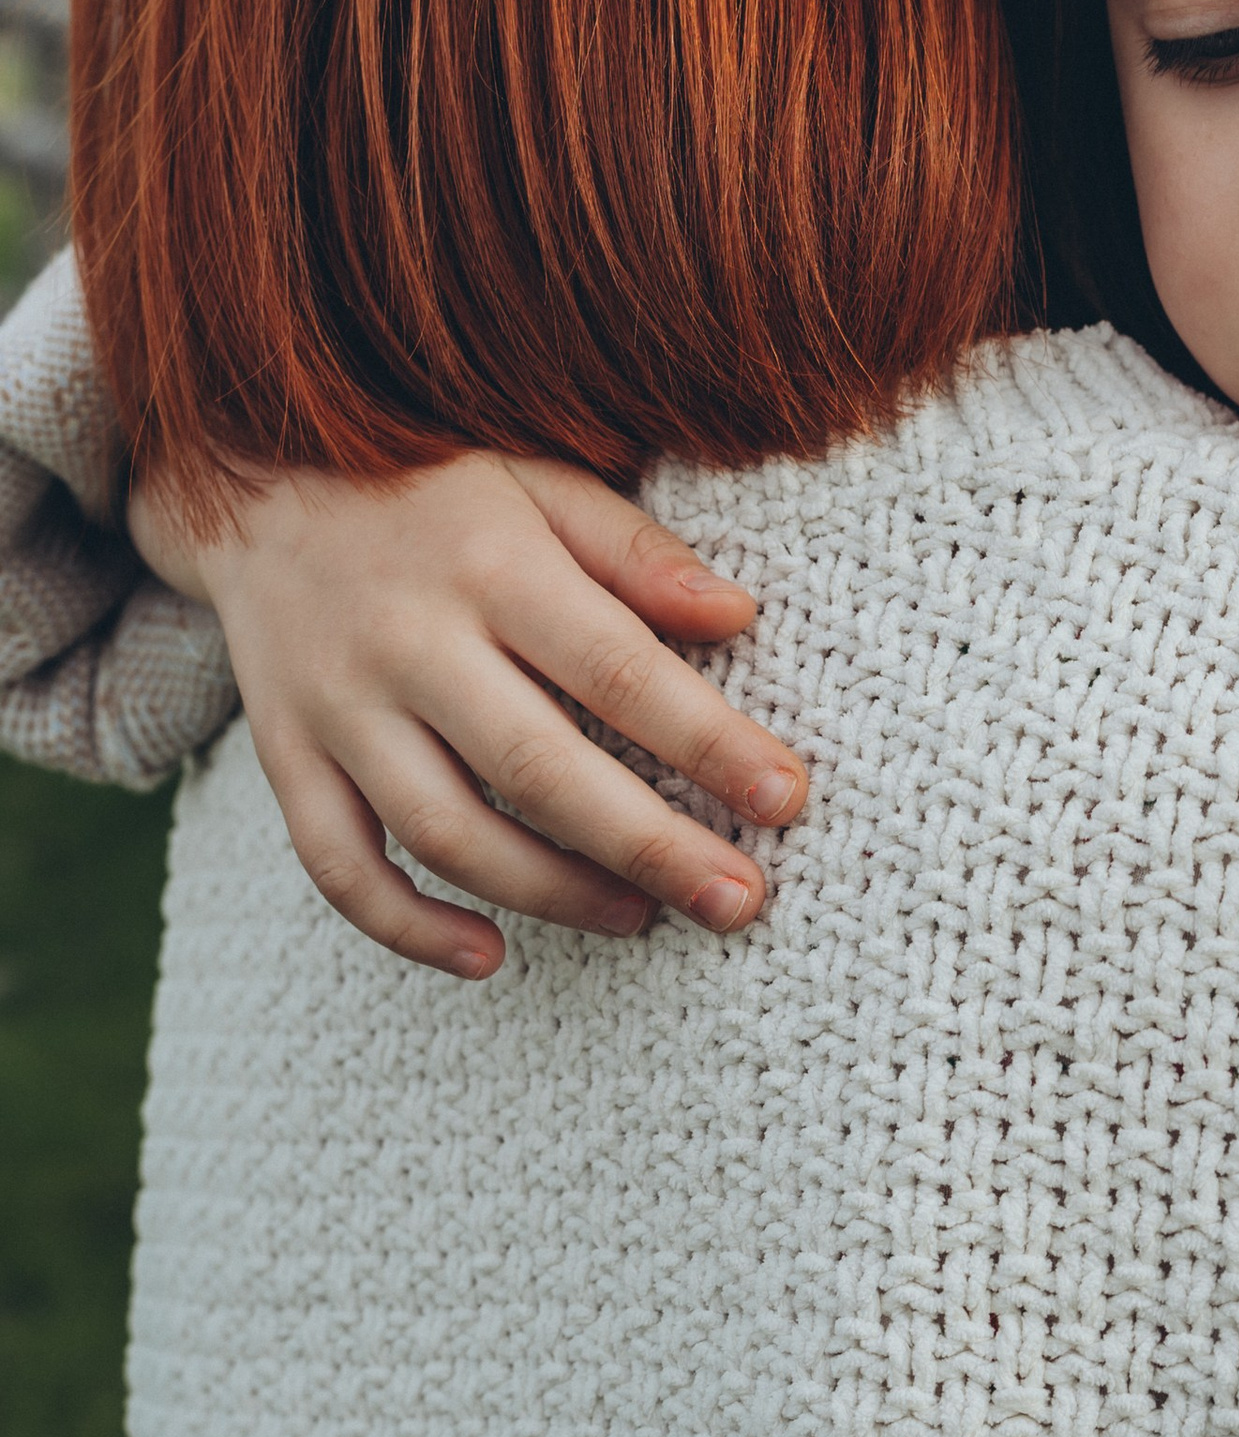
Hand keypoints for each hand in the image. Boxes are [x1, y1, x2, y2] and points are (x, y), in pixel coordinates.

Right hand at [129, 453, 808, 978]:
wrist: (256, 483)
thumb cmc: (435, 490)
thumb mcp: (539, 482)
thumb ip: (635, 550)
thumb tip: (739, 614)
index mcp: (490, 564)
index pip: (616, 668)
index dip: (706, 741)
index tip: (784, 798)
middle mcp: (408, 641)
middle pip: (538, 768)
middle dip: (649, 846)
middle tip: (740, 901)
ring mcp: (337, 706)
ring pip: (445, 830)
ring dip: (552, 892)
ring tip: (644, 918)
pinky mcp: (285, 755)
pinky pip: (337, 864)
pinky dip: (407, 926)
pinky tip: (489, 954)